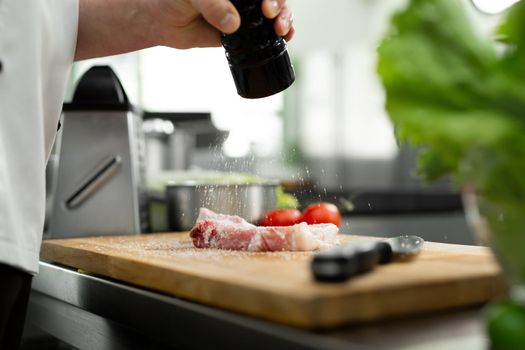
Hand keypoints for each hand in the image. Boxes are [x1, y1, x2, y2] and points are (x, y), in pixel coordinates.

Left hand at [154, 0, 294, 48]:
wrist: (162, 22)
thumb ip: (212, 5)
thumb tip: (232, 22)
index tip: (265, 4)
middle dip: (279, 5)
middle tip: (270, 15)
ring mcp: (245, 12)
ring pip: (274, 12)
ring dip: (284, 19)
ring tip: (280, 30)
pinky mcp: (243, 31)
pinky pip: (265, 33)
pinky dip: (278, 35)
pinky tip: (284, 38)